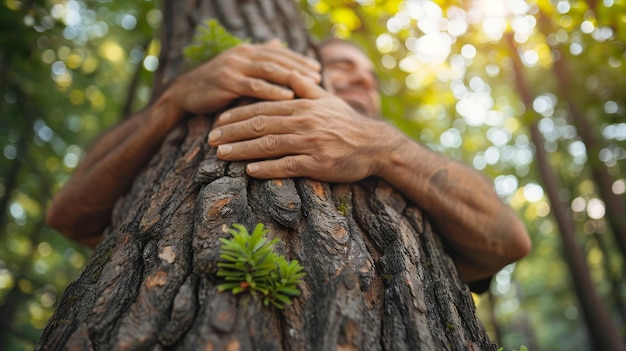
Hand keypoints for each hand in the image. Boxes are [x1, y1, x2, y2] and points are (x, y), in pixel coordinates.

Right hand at [166, 40, 320, 117]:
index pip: (279, 52)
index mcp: (247, 50)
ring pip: (269, 70)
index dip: (298, 59)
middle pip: (277, 59)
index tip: (317, 68)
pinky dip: (273, 91)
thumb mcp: (238, 66)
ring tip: (309, 85)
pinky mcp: (227, 82)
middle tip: (318, 77)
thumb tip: (278, 43)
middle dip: (299, 68)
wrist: (185, 92)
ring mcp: (234, 67)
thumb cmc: (215, 82)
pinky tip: (289, 97)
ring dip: (291, 77)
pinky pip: (255, 86)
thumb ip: (258, 56)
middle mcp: (242, 55)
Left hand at [208, 71, 403, 182]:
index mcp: (302, 106)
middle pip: (260, 126)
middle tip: (210, 139)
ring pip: (269, 145)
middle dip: (232, 132)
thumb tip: (289, 73)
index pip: (263, 108)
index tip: (219, 120)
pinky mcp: (318, 164)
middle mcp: (304, 122)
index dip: (238, 114)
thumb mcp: (328, 100)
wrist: (375, 145)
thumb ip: (305, 88)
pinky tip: (249, 170)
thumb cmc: (348, 123)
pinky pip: (287, 166)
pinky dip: (267, 168)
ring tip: (221, 154)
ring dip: (242, 150)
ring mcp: (310, 144)